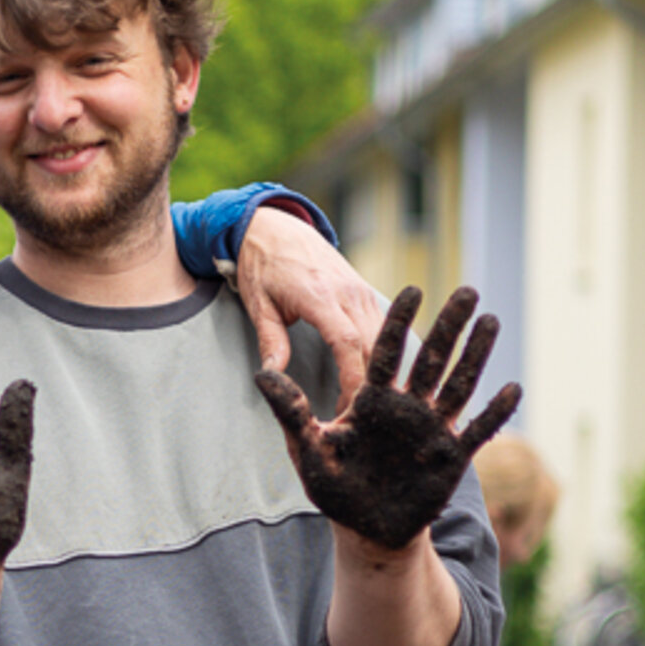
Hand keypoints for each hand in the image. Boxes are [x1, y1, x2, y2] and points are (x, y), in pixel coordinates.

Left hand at [237, 207, 383, 410]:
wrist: (273, 227)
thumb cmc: (260, 266)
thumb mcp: (258, 304)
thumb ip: (270, 340)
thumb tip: (273, 376)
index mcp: (318, 295)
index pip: (346, 341)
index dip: (353, 377)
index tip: (350, 407)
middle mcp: (347, 291)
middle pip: (373, 344)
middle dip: (372, 383)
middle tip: (360, 419)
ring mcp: (360, 289)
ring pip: (384, 336)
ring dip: (383, 370)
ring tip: (374, 405)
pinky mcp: (365, 290)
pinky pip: (383, 326)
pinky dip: (386, 352)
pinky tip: (384, 377)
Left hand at [254, 286, 520, 550]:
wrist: (362, 529)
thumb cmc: (332, 487)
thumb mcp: (306, 447)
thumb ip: (291, 411)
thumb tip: (262, 373)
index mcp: (371, 400)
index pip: (385, 351)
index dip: (399, 322)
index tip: (413, 290)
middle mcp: (406, 408)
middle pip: (430, 357)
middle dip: (450, 325)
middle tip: (468, 290)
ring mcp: (431, 430)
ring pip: (458, 384)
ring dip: (476, 354)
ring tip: (492, 320)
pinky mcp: (451, 458)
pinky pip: (477, 431)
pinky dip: (495, 412)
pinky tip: (513, 387)